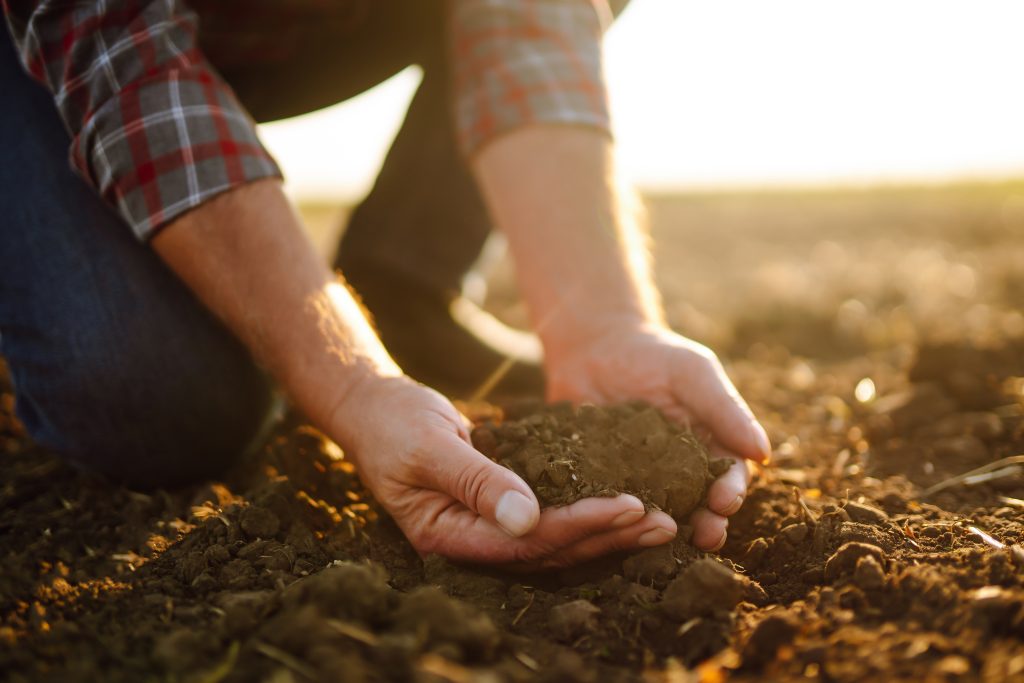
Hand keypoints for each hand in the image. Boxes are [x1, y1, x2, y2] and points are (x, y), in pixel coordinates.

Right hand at [330, 374, 677, 568]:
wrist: (374, 408)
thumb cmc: (394, 422)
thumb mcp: (431, 445)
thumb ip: (476, 482)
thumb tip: (527, 521)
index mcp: (447, 537)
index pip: (526, 543)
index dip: (580, 526)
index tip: (628, 506)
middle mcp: (471, 543)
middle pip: (550, 551)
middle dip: (608, 537)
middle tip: (665, 523)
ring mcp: (486, 529)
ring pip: (556, 540)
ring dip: (607, 532)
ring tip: (660, 522)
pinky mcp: (500, 508)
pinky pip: (550, 518)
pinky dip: (588, 511)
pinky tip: (626, 505)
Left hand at [545, 324, 769, 551]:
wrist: (595, 345)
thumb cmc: (655, 355)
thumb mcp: (693, 373)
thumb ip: (726, 410)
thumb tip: (762, 453)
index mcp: (708, 448)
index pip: (728, 478)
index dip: (730, 493)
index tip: (725, 502)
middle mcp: (677, 473)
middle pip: (697, 506)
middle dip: (706, 524)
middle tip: (705, 537)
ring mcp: (639, 480)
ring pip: (656, 512)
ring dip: (663, 528)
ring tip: (663, 537)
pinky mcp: (601, 481)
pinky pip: (609, 502)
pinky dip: (614, 513)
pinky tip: (612, 522)